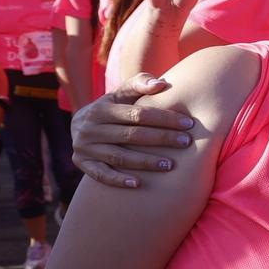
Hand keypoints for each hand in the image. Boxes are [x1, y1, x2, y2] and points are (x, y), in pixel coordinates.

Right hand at [70, 74, 195, 187]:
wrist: (80, 127)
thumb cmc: (112, 109)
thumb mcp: (120, 94)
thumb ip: (139, 84)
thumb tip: (161, 84)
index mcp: (100, 109)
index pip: (138, 114)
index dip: (164, 118)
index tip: (188, 124)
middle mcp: (90, 128)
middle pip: (131, 135)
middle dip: (162, 139)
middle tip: (186, 143)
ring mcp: (85, 147)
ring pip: (119, 157)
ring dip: (145, 162)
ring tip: (170, 165)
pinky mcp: (82, 163)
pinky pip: (101, 174)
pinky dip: (118, 180)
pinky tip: (138, 184)